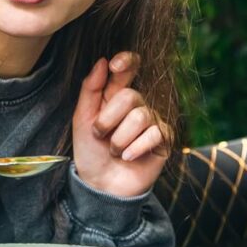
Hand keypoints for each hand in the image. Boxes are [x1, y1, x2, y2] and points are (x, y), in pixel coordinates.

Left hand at [72, 52, 170, 197]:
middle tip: (100, 136)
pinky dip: (136, 148)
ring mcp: (152, 121)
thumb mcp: (82, 119)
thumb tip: (102, 61)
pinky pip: (154, 134)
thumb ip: (91, 89)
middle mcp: (137, 105)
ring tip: (115, 151)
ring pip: (141, 117)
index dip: (126, 61)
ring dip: (120, 139)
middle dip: (109, 119)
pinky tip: (129, 157)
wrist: (101, 184)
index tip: (115, 65)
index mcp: (116, 95)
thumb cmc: (90, 151)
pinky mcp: (164, 139)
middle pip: (130, 96)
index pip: (128, 68)